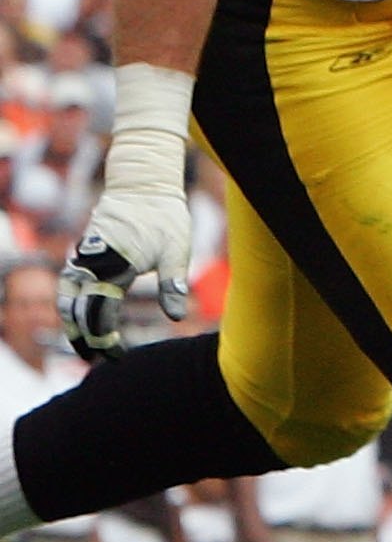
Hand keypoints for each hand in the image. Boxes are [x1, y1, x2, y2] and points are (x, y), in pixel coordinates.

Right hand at [63, 61, 196, 358]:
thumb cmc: (164, 215)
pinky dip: (71, 304)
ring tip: (85, 346)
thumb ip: (173, 284)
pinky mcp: (82, 253)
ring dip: (72, 323)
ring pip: (66, 298)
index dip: (104, 339)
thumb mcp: (176, 250)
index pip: (100, 314)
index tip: (116, 357)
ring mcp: (82, 258)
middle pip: (77, 311)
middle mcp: (90, 264)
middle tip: (97, 360)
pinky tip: (82, 317)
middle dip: (84, 338)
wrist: (144, 181)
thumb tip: (176, 317)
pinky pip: (68, 284)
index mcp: (113, 266)